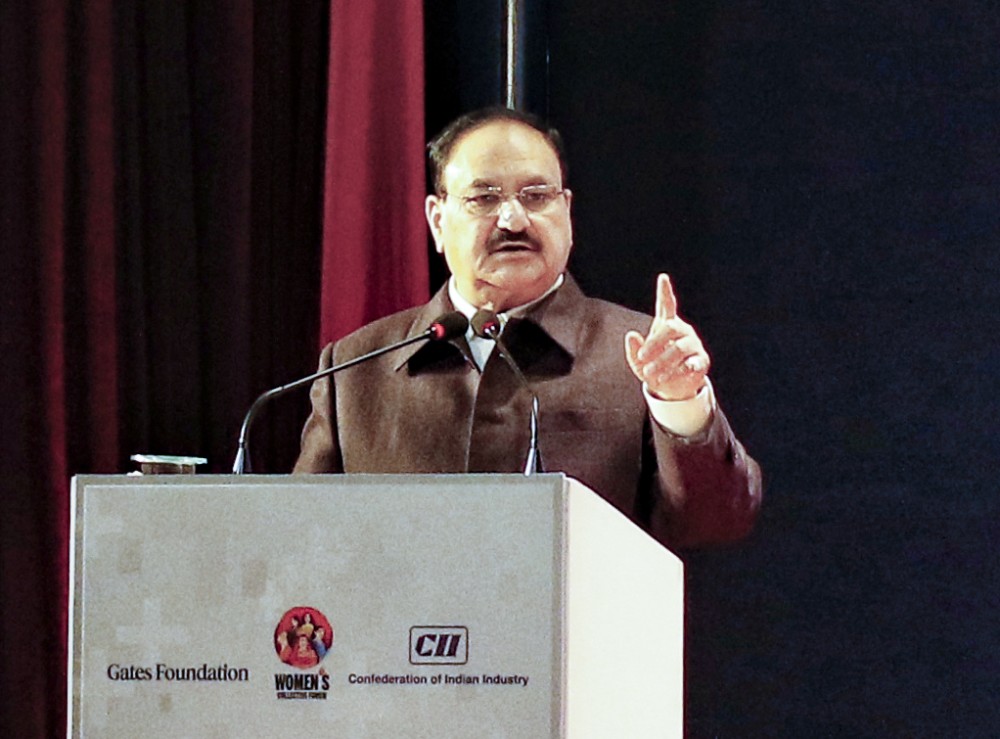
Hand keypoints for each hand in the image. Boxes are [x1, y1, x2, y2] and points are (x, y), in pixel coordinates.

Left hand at [625, 273, 709, 400]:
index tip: (663, 278)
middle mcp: (682, 331)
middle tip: (641, 356)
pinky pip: (691, 363)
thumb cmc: (653, 369)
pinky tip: (668, 377)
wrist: (671, 389)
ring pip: (679, 349)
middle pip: (671, 328)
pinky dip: (678, 372)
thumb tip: (631, 335)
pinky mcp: (701, 361)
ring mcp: (693, 345)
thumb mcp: (638, 362)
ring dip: (663, 362)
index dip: (665, 292)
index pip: (666, 305)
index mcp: (666, 325)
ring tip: (649, 373)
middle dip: (654, 343)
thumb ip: (633, 349)